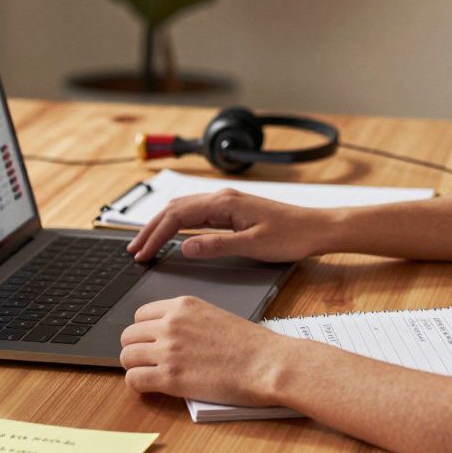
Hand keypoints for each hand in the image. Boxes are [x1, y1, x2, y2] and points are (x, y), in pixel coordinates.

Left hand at [119, 295, 291, 405]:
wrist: (267, 364)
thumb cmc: (251, 345)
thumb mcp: (214, 316)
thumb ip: (188, 321)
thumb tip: (168, 335)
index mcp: (183, 305)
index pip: (140, 315)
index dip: (144, 331)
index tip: (150, 342)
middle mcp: (171, 324)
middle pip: (128, 335)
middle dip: (136, 348)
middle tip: (149, 360)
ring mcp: (168, 351)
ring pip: (126, 356)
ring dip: (135, 367)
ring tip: (149, 374)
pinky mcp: (170, 378)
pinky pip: (134, 380)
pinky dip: (138, 385)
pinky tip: (151, 387)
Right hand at [126, 188, 335, 262]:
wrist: (317, 228)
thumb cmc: (292, 235)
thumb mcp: (253, 246)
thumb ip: (217, 246)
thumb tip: (184, 248)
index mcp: (224, 203)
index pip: (177, 216)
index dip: (155, 235)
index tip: (141, 253)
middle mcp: (223, 198)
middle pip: (174, 209)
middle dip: (151, 229)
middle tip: (134, 250)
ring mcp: (228, 203)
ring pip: (184, 210)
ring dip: (162, 226)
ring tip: (146, 244)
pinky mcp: (233, 211)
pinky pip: (197, 215)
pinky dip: (179, 225)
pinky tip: (173, 237)